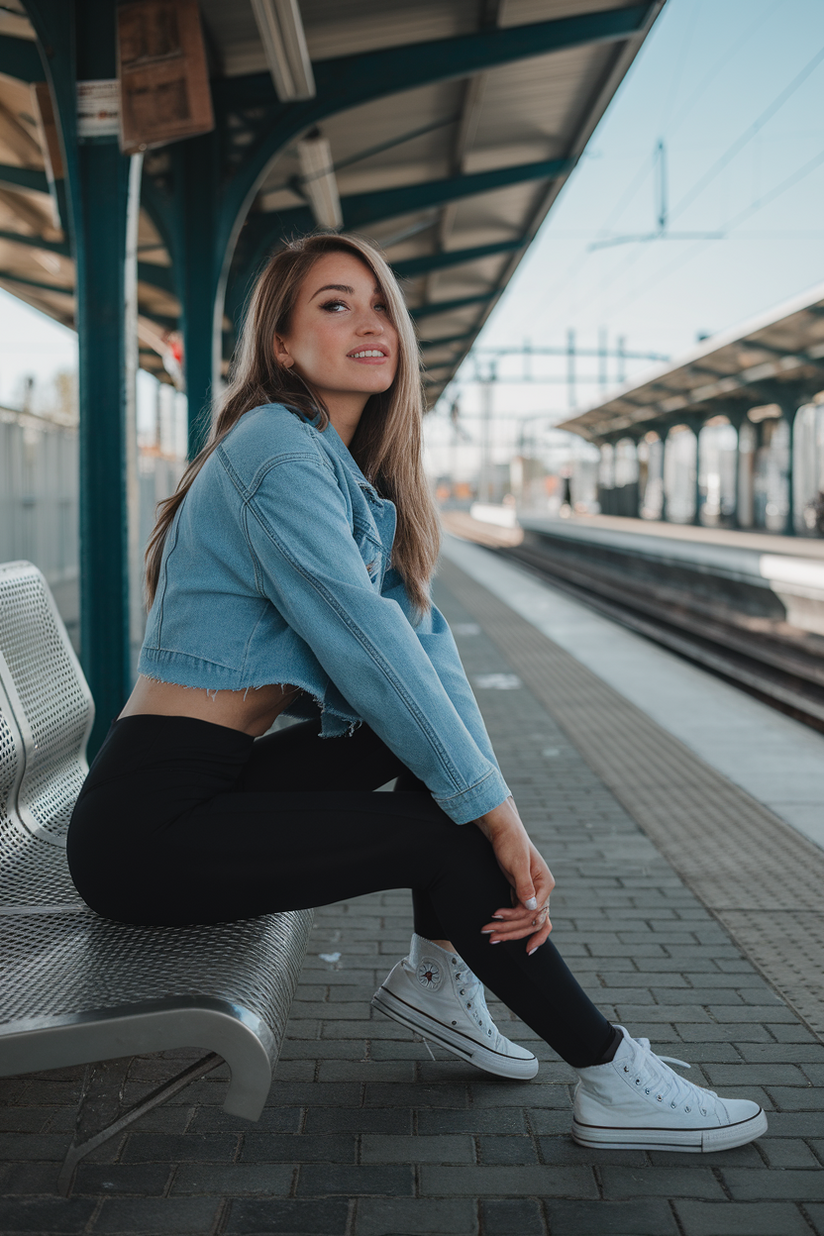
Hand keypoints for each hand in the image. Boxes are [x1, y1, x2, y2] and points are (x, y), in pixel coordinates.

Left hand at [474, 798, 554, 953]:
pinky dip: (511, 924)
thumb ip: (525, 885)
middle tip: (490, 937)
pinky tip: (501, 934)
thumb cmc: (510, 843)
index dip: (514, 917)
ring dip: (510, 931)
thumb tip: (533, 907)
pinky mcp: (522, 893)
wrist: (503, 830)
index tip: (495, 916)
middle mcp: (542, 890)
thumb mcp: (518, 864)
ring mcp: (533, 893)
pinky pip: (521, 915)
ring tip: (491, 938)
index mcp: (545, 883)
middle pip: (530, 920)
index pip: (533, 911)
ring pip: (526, 921)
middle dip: (511, 930)